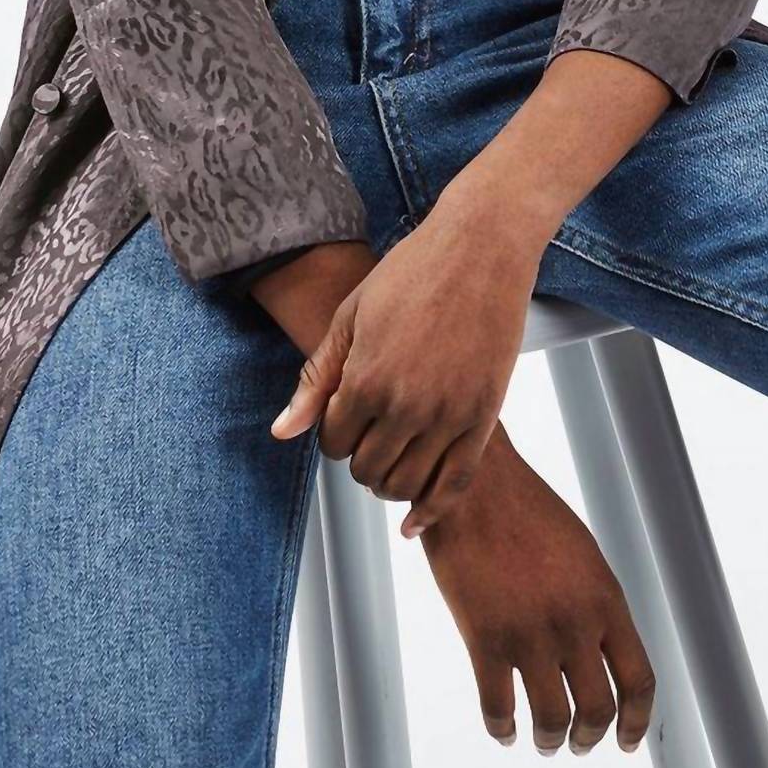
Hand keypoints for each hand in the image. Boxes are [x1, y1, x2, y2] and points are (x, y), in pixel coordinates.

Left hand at [270, 172, 554, 532]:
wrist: (482, 246)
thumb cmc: (414, 271)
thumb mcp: (351, 317)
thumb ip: (316, 379)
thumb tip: (281, 432)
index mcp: (366, 379)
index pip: (334, 443)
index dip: (335, 433)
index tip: (347, 415)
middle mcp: (407, 404)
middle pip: (368, 470)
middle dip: (362, 459)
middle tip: (371, 434)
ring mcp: (450, 412)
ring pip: (406, 484)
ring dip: (392, 482)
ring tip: (394, 458)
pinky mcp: (485, 414)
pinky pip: (456, 482)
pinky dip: (432, 510)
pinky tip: (416, 521)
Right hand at [424, 424, 656, 755]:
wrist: (477, 485)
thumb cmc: (527, 511)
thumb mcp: (581, 554)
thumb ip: (596, 603)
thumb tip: (602, 652)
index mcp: (606, 598)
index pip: (639, 679)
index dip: (636, 721)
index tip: (626, 740)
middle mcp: (576, 622)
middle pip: (597, 709)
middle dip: (589, 736)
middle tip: (579, 743)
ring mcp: (531, 635)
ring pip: (552, 720)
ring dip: (549, 739)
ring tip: (545, 740)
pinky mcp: (485, 641)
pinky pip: (499, 709)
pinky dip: (503, 729)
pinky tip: (505, 729)